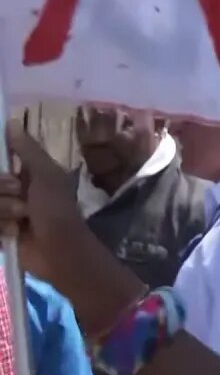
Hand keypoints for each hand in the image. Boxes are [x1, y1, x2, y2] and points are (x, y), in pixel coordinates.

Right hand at [0, 121, 82, 281]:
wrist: (59, 253)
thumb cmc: (57, 211)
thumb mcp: (46, 176)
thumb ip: (28, 151)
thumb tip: (12, 121)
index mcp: (24, 173)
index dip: (1, 172)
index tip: (13, 182)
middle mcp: (10, 190)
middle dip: (3, 194)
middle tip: (23, 202)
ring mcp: (3, 211)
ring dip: (3, 212)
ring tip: (21, 221)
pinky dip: (0, 228)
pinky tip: (14, 234)